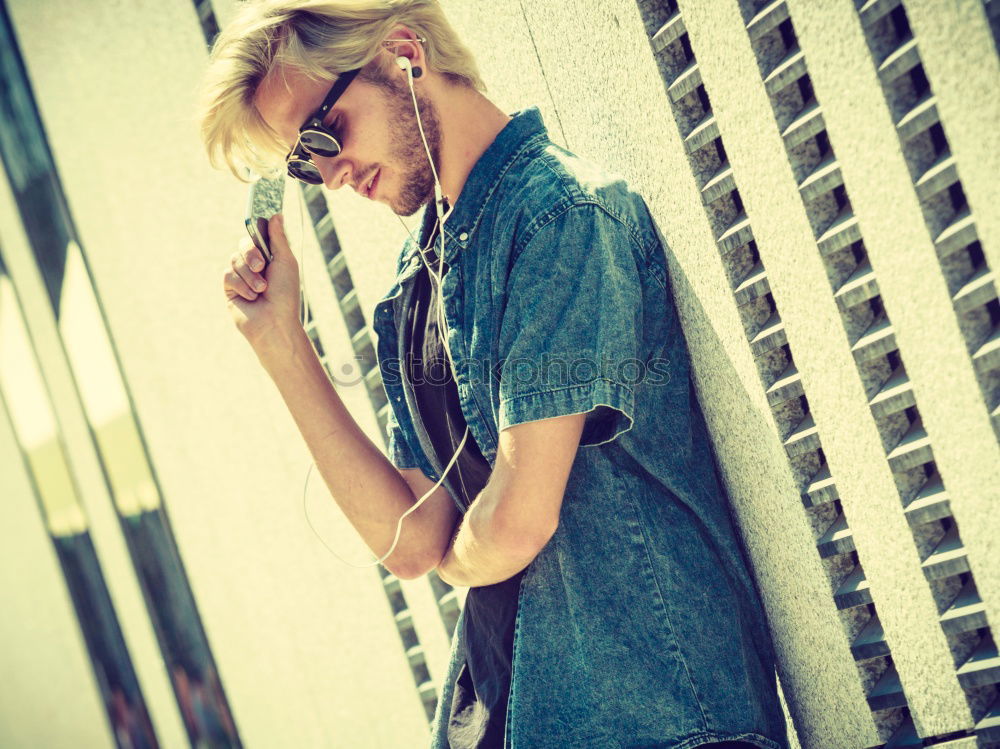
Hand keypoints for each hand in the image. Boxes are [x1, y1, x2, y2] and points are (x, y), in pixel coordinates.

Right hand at [222, 214, 300, 348]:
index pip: (257, 236)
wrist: (275, 322)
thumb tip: (276, 215)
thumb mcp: (285, 262)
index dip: (255, 228)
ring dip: (250, 275)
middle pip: (243, 245)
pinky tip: (251, 298)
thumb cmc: (285, 294)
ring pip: (235, 260)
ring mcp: (241, 276)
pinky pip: (228, 275)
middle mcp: (254, 265)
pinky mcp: (230, 288)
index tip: (255, 216)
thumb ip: (278, 238)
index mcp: (270, 257)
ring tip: (261, 290)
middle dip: (252, 254)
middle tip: (262, 266)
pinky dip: (242, 285)